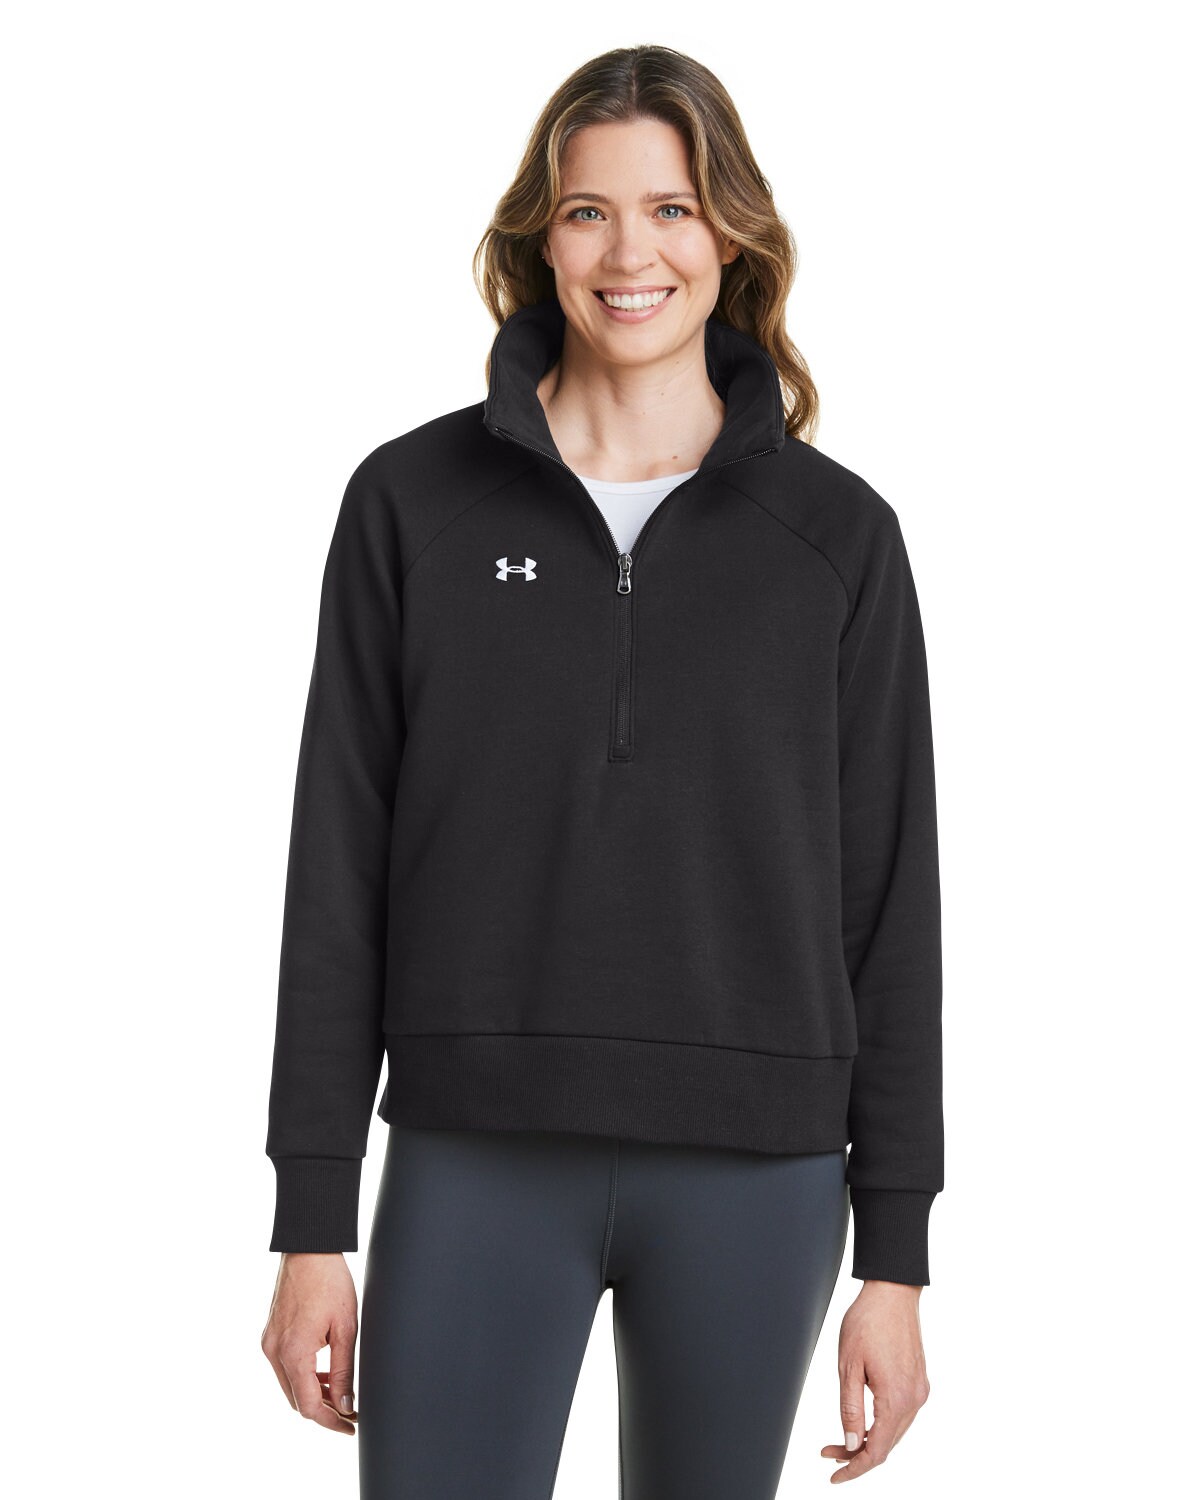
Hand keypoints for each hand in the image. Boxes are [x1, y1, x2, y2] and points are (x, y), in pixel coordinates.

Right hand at [261, 1252, 359, 1434]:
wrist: (308, 1248)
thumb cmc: (330, 1281)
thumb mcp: (346, 1328)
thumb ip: (344, 1371)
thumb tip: (345, 1405)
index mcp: (293, 1352)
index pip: (308, 1406)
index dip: (331, 1421)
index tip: (350, 1426)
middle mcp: (274, 1351)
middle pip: (296, 1400)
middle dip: (322, 1411)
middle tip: (349, 1411)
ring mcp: (268, 1343)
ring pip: (289, 1385)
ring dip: (312, 1394)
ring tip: (340, 1394)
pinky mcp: (269, 1334)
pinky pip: (284, 1367)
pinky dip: (302, 1376)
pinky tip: (323, 1373)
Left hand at [821, 1279, 929, 1482]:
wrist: (893, 1292)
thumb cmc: (867, 1322)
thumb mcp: (848, 1366)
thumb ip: (849, 1409)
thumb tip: (850, 1445)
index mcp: (897, 1398)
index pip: (877, 1450)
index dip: (854, 1468)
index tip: (834, 1476)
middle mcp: (914, 1399)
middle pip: (887, 1444)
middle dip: (857, 1454)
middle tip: (828, 1453)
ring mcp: (919, 1390)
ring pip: (894, 1431)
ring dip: (869, 1439)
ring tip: (841, 1439)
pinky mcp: (919, 1381)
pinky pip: (901, 1414)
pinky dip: (882, 1424)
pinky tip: (863, 1421)